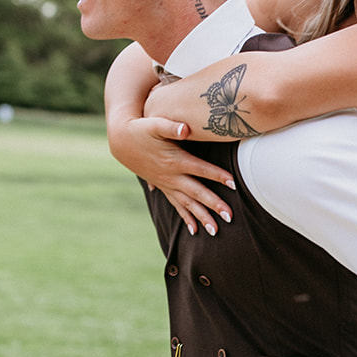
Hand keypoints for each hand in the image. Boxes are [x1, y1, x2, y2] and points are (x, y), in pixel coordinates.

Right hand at [110, 115, 234, 235]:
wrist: (122, 141)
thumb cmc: (141, 129)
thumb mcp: (154, 124)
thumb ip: (171, 126)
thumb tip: (185, 128)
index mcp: (175, 160)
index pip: (201, 169)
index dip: (217, 176)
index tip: (234, 184)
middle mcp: (172, 176)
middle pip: (196, 193)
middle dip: (213, 205)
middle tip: (230, 217)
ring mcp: (167, 184)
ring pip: (187, 204)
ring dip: (201, 218)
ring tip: (215, 232)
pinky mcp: (163, 187)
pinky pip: (176, 206)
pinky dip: (186, 218)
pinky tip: (194, 231)